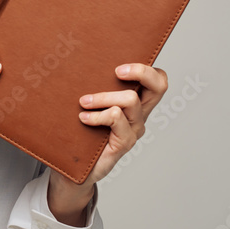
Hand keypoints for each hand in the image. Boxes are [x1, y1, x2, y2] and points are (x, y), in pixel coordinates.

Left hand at [47, 63, 167, 223]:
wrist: (73, 169)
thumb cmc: (77, 133)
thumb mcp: (86, 106)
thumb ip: (88, 88)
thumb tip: (71, 59)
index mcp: (134, 102)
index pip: (157, 80)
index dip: (147, 68)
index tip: (119, 65)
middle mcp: (138, 115)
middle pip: (158, 86)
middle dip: (140, 71)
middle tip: (116, 71)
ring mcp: (133, 129)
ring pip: (130, 99)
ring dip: (103, 96)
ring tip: (83, 102)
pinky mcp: (123, 143)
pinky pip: (116, 118)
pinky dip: (97, 115)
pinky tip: (83, 119)